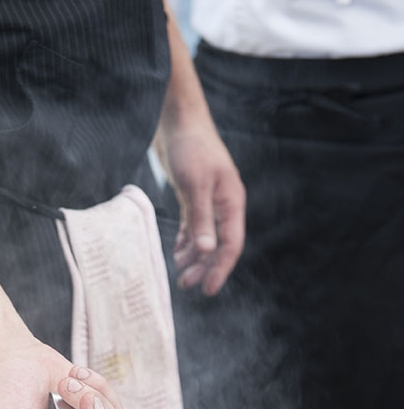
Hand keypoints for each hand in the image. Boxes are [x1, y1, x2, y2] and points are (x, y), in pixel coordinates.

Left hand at [156, 121, 245, 295]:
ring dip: (193, 257)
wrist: (178, 119)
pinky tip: (176, 252)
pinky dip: (185, 241)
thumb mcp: (195, 185)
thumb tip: (207, 251)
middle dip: (204, 267)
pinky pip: (193, 226)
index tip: (207, 289)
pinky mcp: (193, 196)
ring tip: (179, 272)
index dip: (220, 268)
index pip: (231, 244)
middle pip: (218, 245)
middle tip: (186, 285)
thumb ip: (201, 219)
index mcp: (231, 202)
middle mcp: (223, 204)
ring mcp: (208, 201)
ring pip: (204, 238)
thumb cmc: (190, 148)